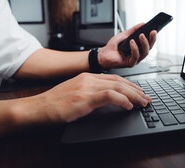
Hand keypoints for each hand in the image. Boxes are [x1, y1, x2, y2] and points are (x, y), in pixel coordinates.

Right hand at [17, 73, 151, 123]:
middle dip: (136, 90)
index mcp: (88, 77)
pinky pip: (109, 96)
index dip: (130, 85)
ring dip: (133, 96)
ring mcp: (87, 87)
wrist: (38, 107)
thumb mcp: (76, 93)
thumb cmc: (55, 103)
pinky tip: (128, 105)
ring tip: (142, 102)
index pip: (115, 78)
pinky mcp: (84, 97)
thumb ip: (92, 92)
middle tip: (146, 98)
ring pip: (118, 87)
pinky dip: (122, 100)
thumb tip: (108, 98)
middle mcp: (89, 79)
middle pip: (119, 82)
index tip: (139, 92)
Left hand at [97, 23, 156, 68]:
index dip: (153, 37)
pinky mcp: (130, 63)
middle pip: (149, 48)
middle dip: (152, 39)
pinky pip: (135, 56)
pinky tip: (132, 42)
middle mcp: (138, 54)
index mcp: (138, 48)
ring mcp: (135, 59)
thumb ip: (133, 30)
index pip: (149, 43)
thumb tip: (143, 24)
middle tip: (152, 32)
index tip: (155, 30)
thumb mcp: (124, 35)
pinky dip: (134, 48)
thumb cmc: (113, 46)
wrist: (104, 54)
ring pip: (145, 52)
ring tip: (141, 35)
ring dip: (144, 43)